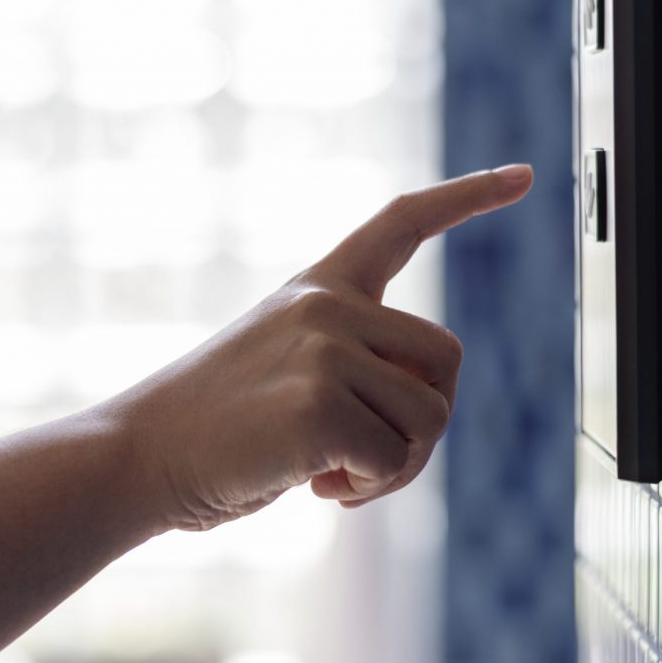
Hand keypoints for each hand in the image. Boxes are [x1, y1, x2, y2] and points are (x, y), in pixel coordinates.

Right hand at [115, 165, 532, 532]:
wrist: (137, 456)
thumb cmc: (222, 426)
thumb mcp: (290, 367)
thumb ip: (357, 362)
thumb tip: (432, 398)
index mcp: (320, 287)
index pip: (403, 221)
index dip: (469, 196)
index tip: (525, 175)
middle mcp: (327, 304)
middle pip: (449, 357)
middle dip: (427, 419)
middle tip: (368, 455)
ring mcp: (323, 347)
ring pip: (432, 416)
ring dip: (396, 465)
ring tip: (332, 473)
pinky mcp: (318, 402)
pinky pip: (396, 459)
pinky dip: (367, 488)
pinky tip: (313, 485)